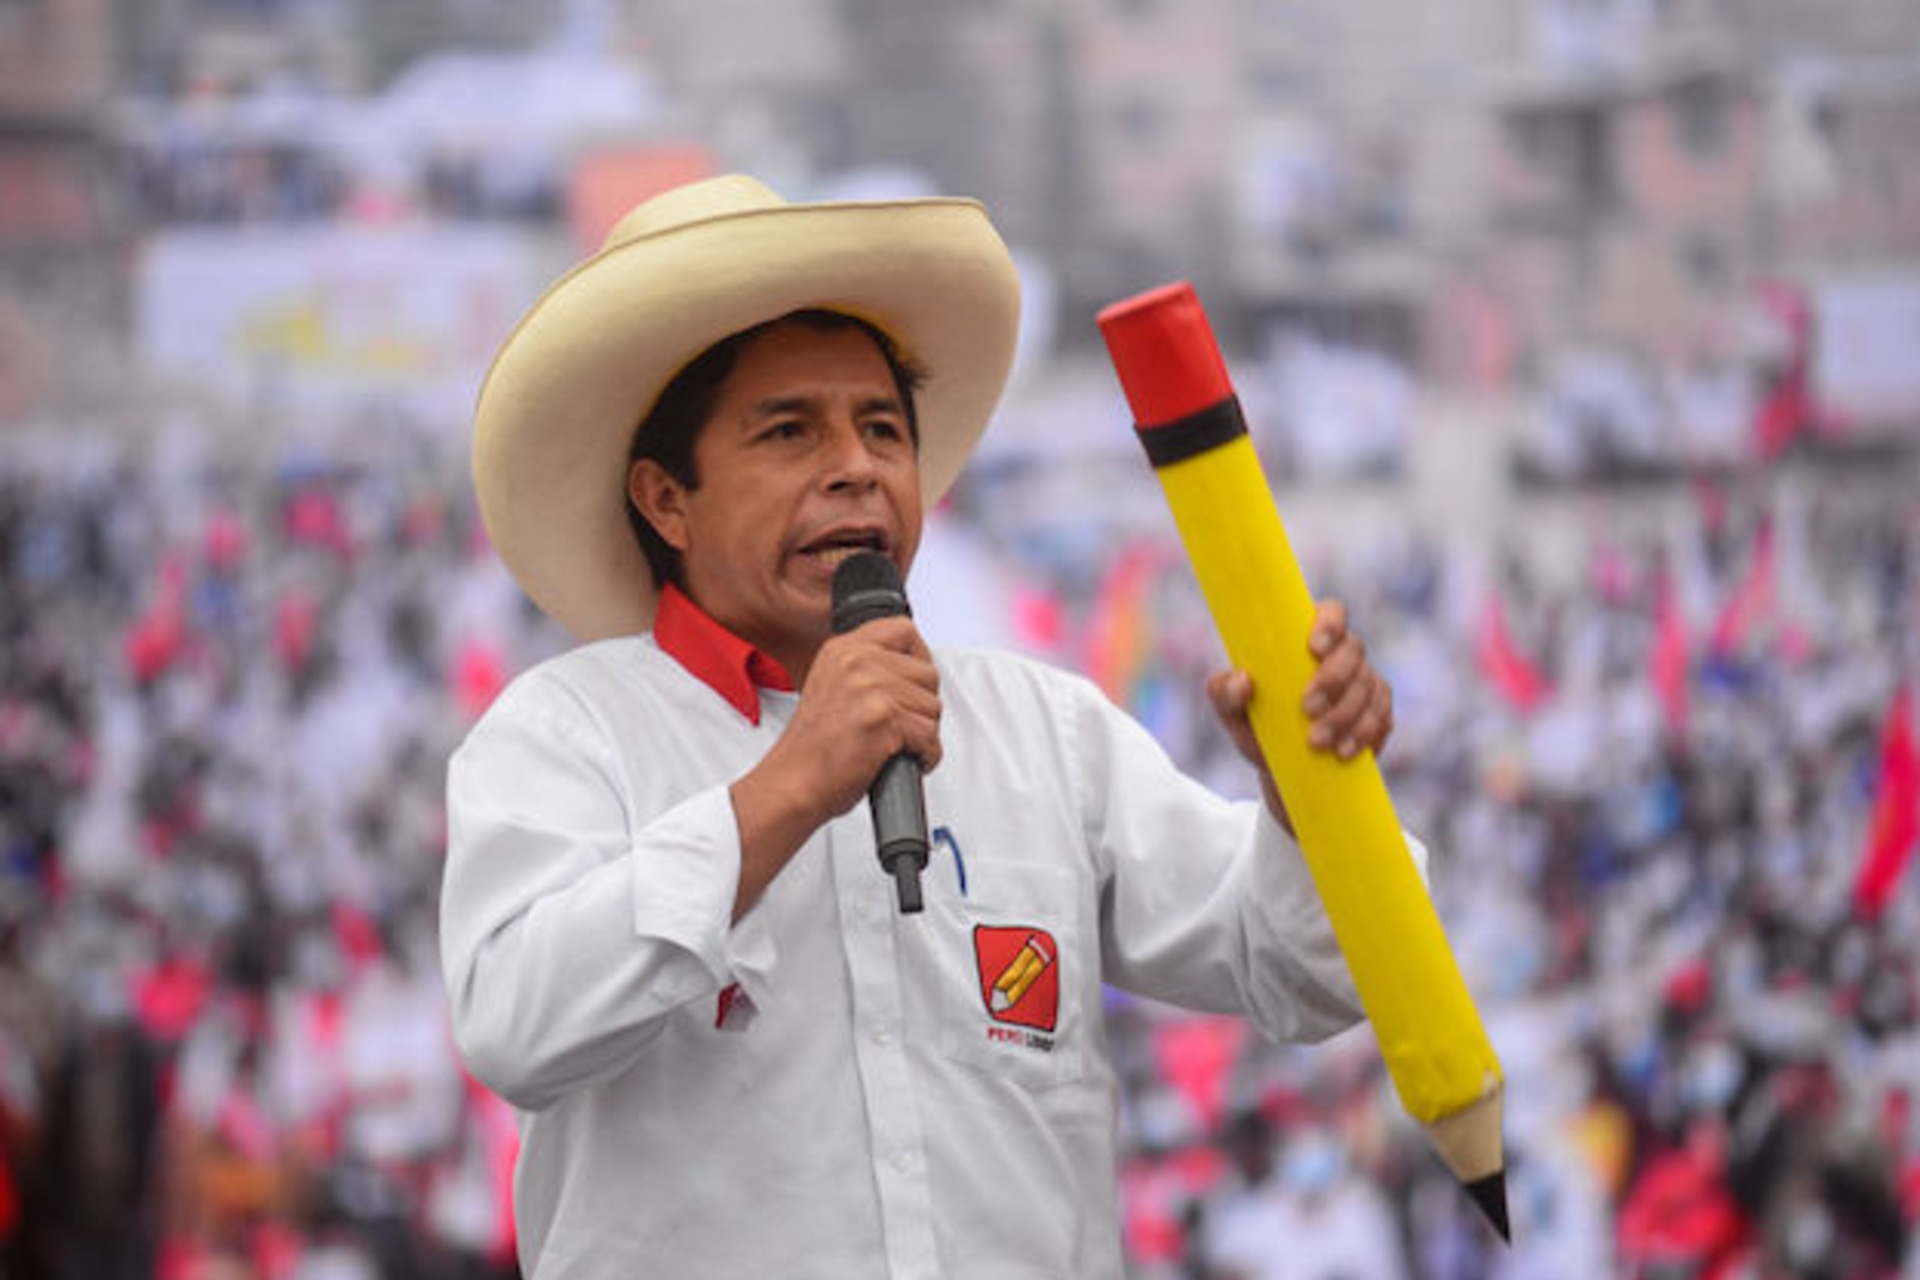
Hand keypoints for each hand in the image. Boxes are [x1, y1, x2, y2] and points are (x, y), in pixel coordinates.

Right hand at [773, 616, 942, 820]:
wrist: (793, 783)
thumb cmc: (814, 748)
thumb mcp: (833, 685)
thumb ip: (868, 668)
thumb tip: (914, 670)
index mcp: (843, 649)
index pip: (904, 630)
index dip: (919, 659)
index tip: (913, 685)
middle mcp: (856, 661)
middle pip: (928, 674)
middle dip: (921, 706)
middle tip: (899, 726)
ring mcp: (870, 688)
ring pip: (932, 708)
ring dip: (922, 734)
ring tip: (893, 745)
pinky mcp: (883, 719)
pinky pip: (930, 738)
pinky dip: (925, 757)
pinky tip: (900, 760)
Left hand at [1205, 598, 1393, 828]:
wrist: (1283, 769)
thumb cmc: (1257, 727)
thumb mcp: (1232, 713)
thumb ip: (1224, 693)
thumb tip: (1243, 680)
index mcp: (1308, 640)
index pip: (1331, 612)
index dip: (1329, 624)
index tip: (1314, 648)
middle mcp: (1343, 655)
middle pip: (1353, 650)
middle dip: (1333, 678)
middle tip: (1307, 708)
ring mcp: (1365, 683)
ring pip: (1367, 687)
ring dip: (1344, 715)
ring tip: (1317, 742)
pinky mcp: (1379, 714)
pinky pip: (1381, 718)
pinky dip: (1363, 735)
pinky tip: (1342, 751)